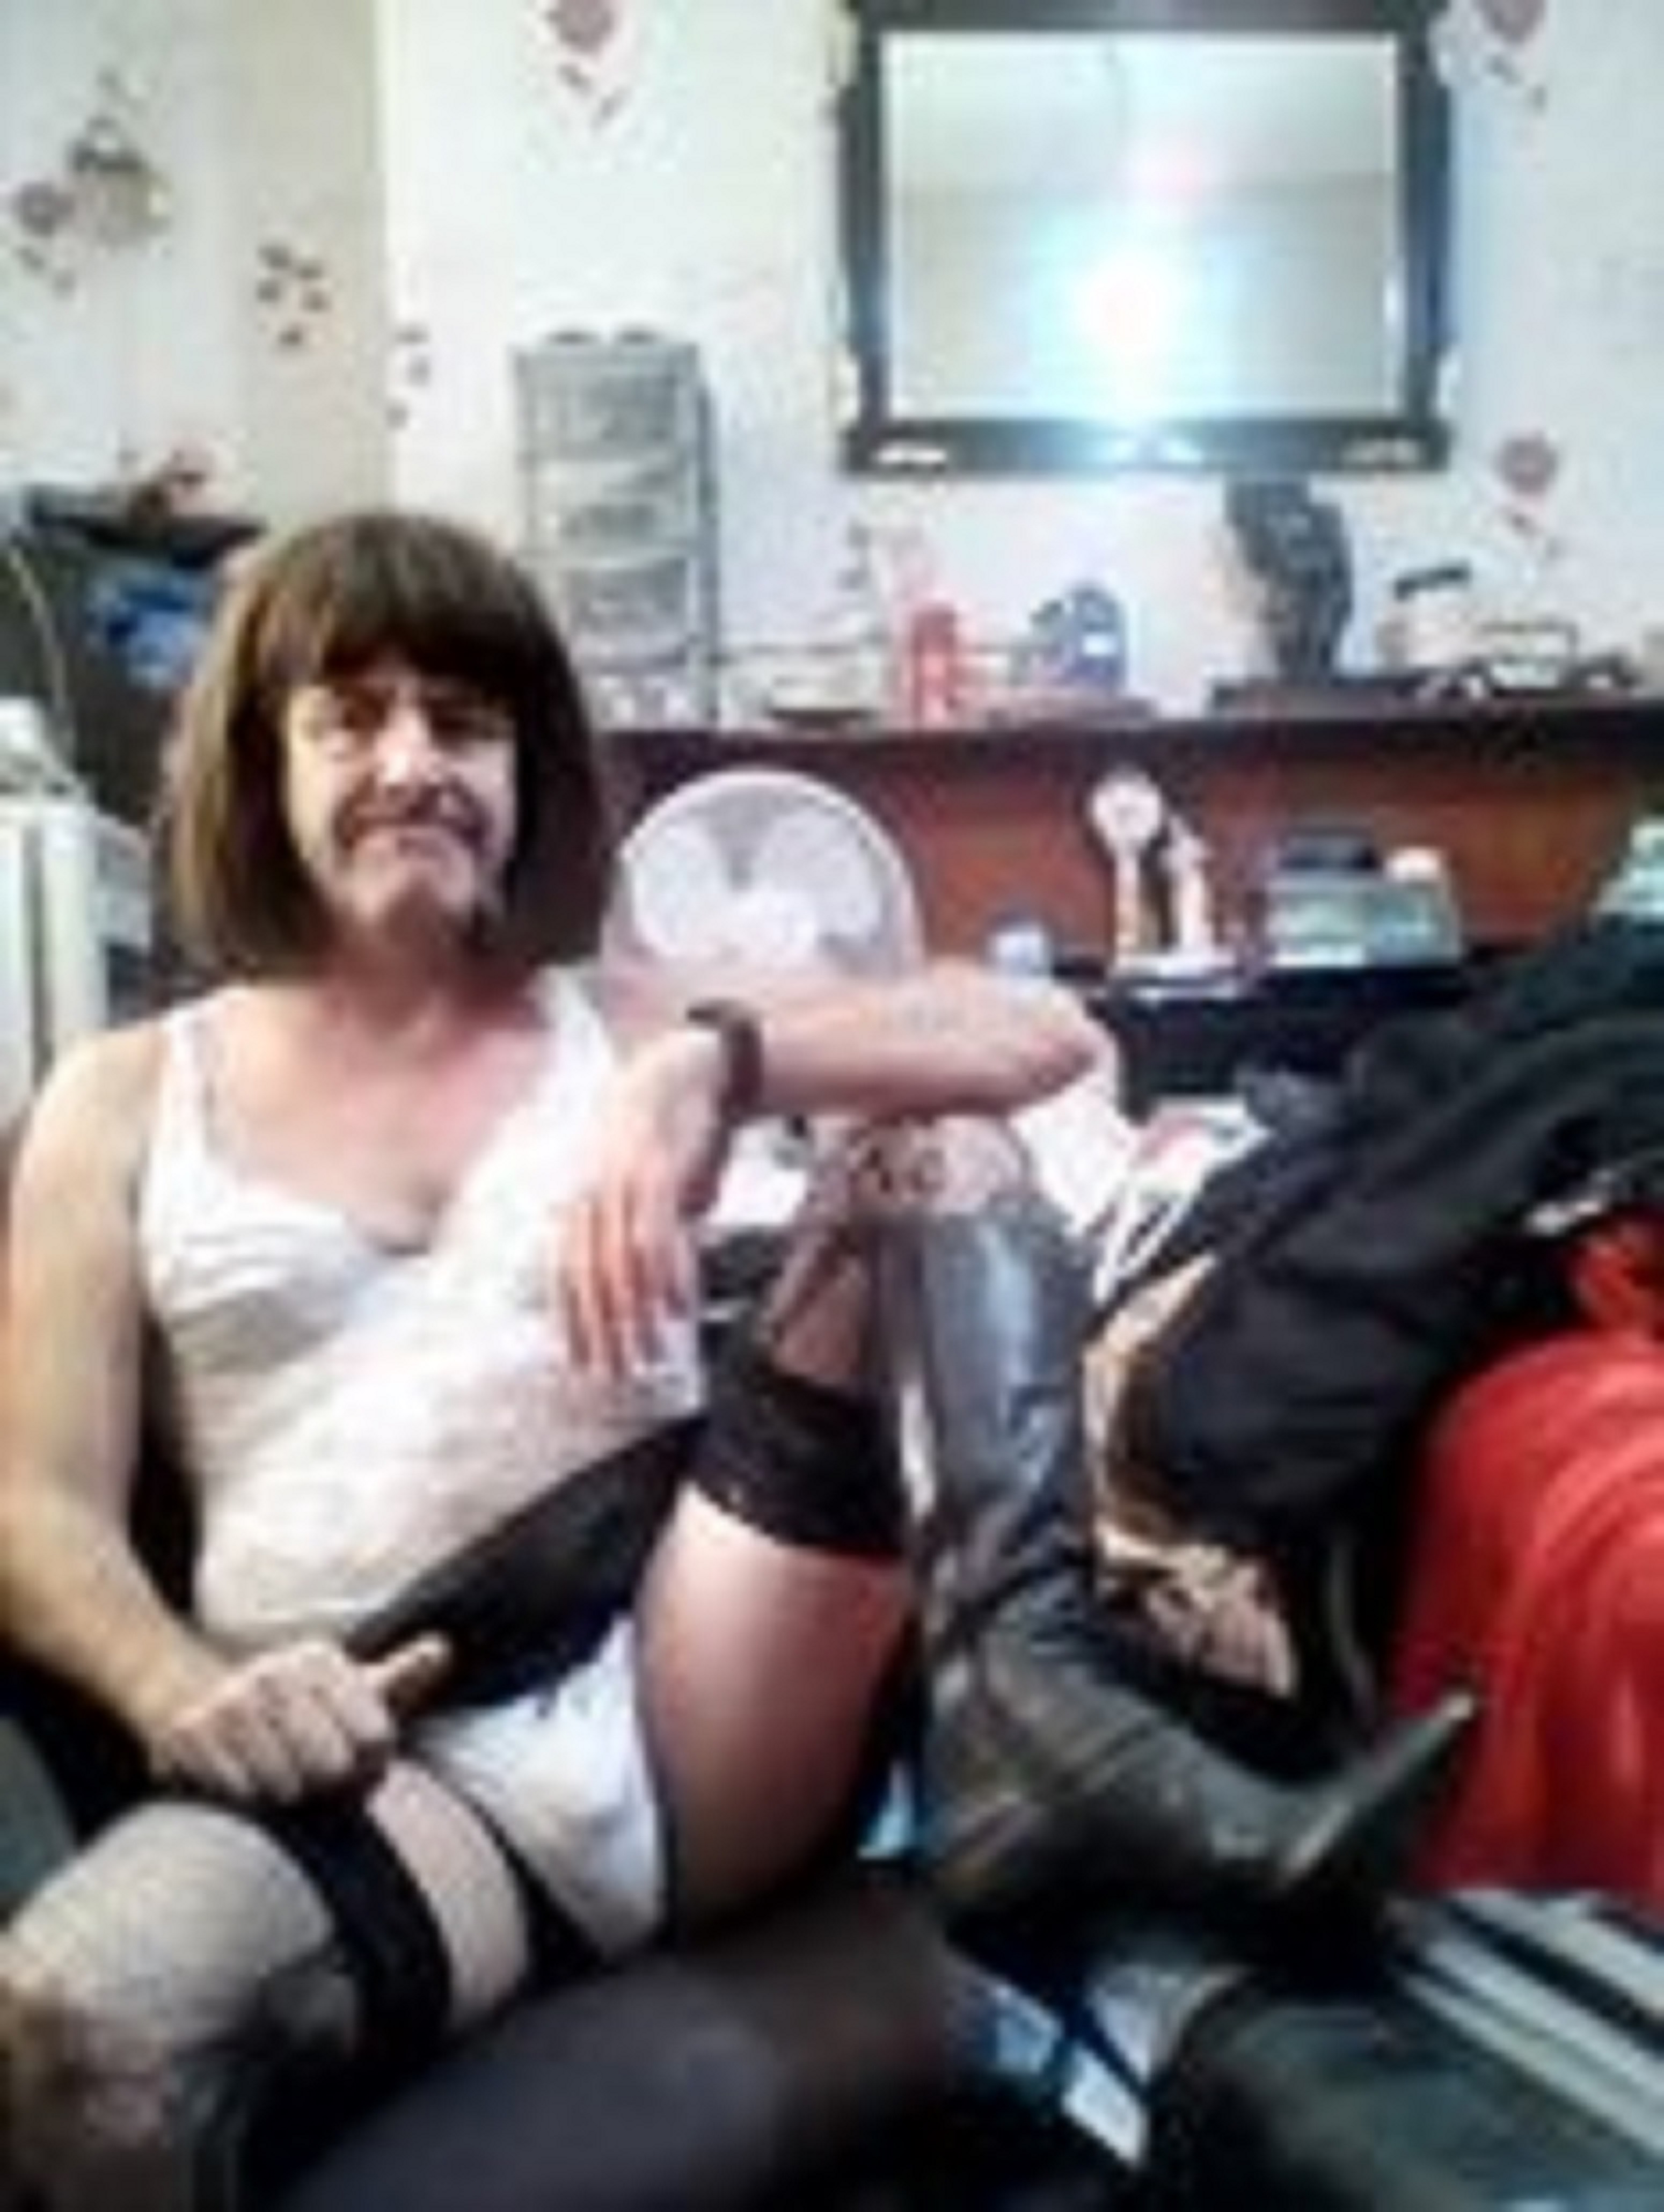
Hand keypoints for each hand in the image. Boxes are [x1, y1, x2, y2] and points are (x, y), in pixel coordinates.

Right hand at [142, 1633, 450, 1804]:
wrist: (191, 1696)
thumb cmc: (294, 1708)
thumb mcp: (349, 1688)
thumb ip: (401, 1677)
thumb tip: (442, 1649)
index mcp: (321, 1660)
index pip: (376, 1739)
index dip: (371, 1765)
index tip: (357, 1760)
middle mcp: (276, 1671)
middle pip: (332, 1767)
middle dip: (328, 1785)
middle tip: (313, 1776)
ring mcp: (230, 1699)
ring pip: (285, 1786)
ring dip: (285, 1795)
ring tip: (277, 1776)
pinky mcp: (189, 1732)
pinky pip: (238, 1793)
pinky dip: (244, 1798)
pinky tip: (240, 1777)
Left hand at [557, 1026, 731, 1375]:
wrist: (694, 1073)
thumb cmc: (670, 1135)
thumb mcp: (643, 1185)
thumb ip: (636, 1231)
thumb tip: (647, 1286)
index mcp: (578, 1196)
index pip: (564, 1271)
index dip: (570, 1320)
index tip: (578, 1361)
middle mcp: (590, 1192)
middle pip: (587, 1276)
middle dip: (599, 1332)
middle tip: (611, 1375)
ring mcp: (620, 1183)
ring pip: (620, 1265)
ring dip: (634, 1316)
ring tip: (647, 1354)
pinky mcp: (657, 1173)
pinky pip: (657, 1236)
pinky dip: (667, 1275)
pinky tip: (677, 1307)